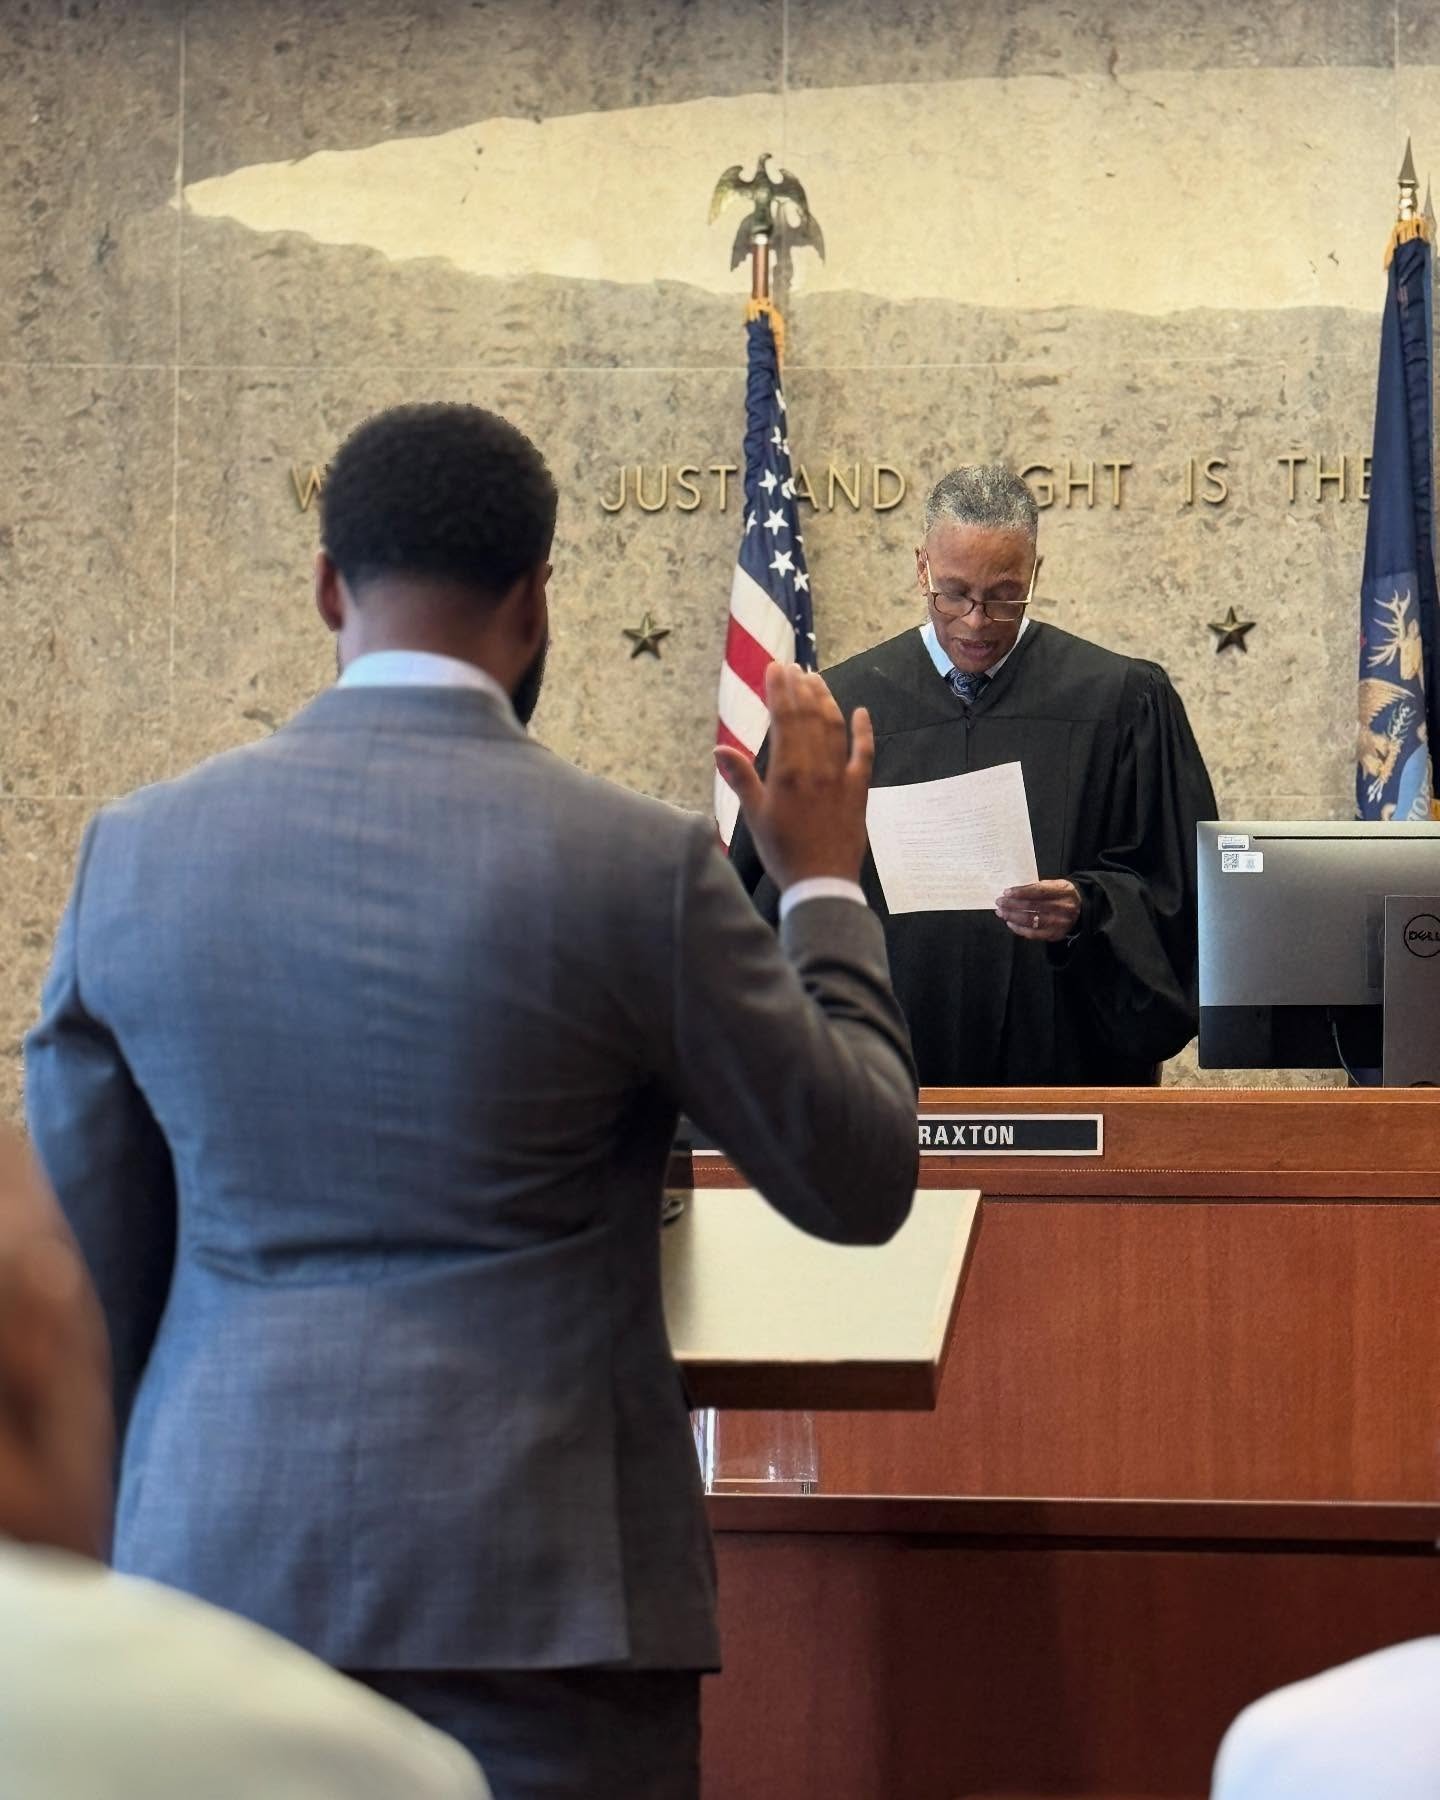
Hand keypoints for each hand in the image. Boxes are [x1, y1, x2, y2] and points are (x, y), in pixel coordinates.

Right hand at [715, 662, 873, 890]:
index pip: (784, 719)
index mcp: (788, 771)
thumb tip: (719, 749)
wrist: (822, 883)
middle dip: (800, 687)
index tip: (775, 668)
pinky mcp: (858, 789)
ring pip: (834, 728)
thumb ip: (741, 779)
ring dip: (826, 700)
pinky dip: (863, 731)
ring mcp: (840, 776)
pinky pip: (863, 754)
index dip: (780, 690)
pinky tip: (860, 712)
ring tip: (817, 679)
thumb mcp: (755, 816)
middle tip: (793, 665)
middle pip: (809, 716)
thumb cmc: (783, 852)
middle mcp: (817, 767)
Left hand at [995, 879, 1081, 942]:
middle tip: (999, 902)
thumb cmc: (1062, 895)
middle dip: (1012, 904)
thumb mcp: (1055, 885)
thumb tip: (1012, 892)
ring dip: (1012, 916)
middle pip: (1033, 906)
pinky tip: (1010, 923)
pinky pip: (1033, 933)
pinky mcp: (1055, 935)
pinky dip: (1019, 928)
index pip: (1039, 891)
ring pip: (1031, 920)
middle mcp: (1063, 907)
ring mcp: (1060, 923)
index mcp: (1063, 890)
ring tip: (1001, 912)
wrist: (1082, 909)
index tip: (1006, 892)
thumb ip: (1038, 887)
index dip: (1021, 892)